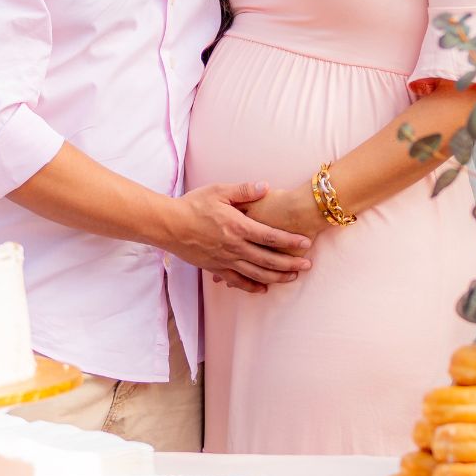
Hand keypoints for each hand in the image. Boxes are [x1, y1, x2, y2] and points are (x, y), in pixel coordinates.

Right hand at [158, 181, 311, 290]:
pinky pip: (237, 281)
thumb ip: (244, 191)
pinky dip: (251, 286)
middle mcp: (234, 246)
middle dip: (290, 263)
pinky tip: (263, 289)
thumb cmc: (193, 205)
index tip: (306, 243)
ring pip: (256, 273)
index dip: (290, 241)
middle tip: (307, 265)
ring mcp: (225, 260)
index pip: (270, 236)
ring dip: (276, 277)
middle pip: (268, 259)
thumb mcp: (219, 191)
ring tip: (292, 277)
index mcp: (237, 226)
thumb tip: (266, 187)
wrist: (168, 225)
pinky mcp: (215, 268)